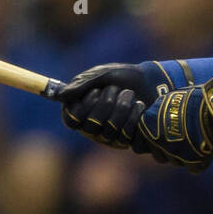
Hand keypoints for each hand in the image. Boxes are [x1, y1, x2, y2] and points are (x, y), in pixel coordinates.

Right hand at [58, 61, 178, 146]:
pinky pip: (125, 137)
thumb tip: (61, 96)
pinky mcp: (126, 139)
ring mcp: (109, 135)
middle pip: (91, 127)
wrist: (151, 82)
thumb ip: (82, 83)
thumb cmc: (123, 76)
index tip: (95, 91)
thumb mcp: (103, 74)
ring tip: (130, 94)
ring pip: (109, 131)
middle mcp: (92, 125)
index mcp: (81, 109)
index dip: (83, 107)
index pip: (71, 120)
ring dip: (122, 108)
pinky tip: (140, 106)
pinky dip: (134, 117)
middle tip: (115, 88)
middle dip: (106, 103)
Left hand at [127, 76, 212, 171]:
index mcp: (149, 123)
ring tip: (198, 141)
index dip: (156, 140)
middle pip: (160, 156)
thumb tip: (158, 118)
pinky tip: (207, 151)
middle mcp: (158, 141)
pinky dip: (201, 162)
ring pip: (177, 162)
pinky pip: (195, 169)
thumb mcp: (173, 99)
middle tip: (184, 139)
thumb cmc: (197, 98)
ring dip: (186, 155)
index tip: (166, 135)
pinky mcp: (193, 161)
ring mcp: (175, 153)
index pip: (143, 142)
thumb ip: (161, 112)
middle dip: (171, 151)